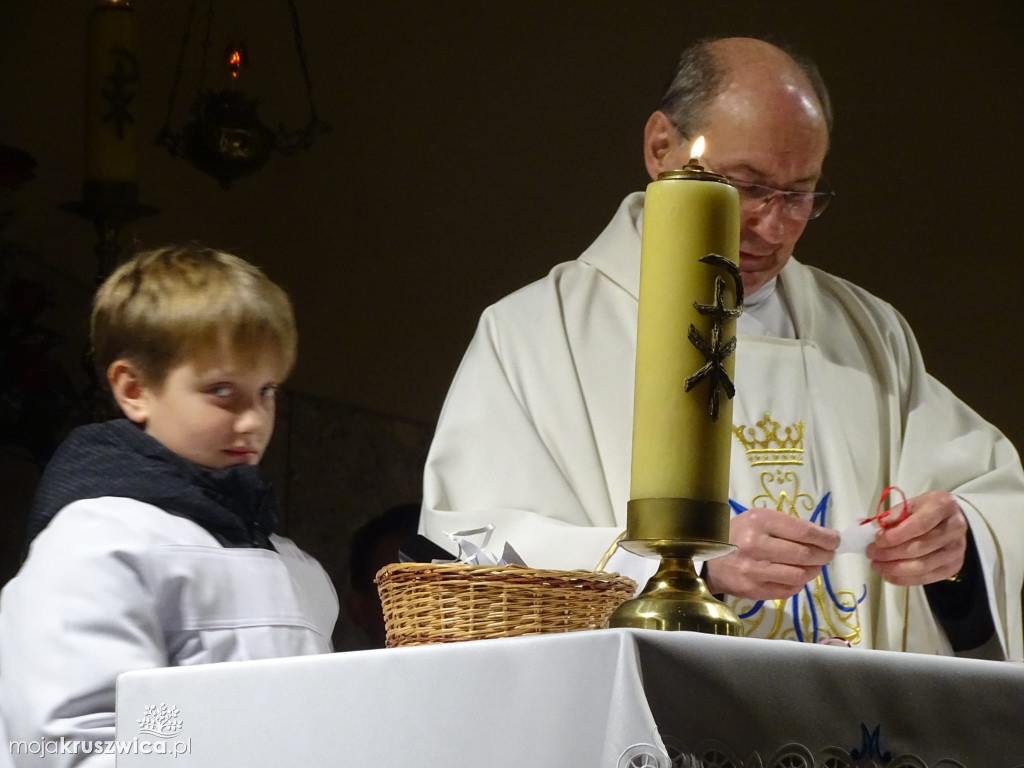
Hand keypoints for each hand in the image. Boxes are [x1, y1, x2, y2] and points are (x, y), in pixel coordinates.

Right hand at [705, 507, 839, 599]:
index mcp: (759, 521)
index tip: (835, 540)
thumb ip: (787, 526)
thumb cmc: (738, 534)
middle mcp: (756, 545)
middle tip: (828, 554)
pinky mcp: (753, 589)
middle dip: (824, 555)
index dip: (825, 537)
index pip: (803, 531)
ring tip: (814, 565)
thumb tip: (822, 537)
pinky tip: (796, 575)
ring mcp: (754, 570)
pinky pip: (789, 589)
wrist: (708, 559)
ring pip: (800, 574)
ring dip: (814, 570)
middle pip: (805, 554)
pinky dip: (798, 582)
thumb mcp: (758, 519)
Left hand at [866, 491, 966, 585]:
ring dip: (894, 568)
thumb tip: (880, 530)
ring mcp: (956, 550)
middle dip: (890, 553)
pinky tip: (889, 576)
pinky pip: (927, 578)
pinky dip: (905, 579)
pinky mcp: (953, 566)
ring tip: (876, 565)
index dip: (896, 535)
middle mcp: (955, 529)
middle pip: (920, 547)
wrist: (952, 520)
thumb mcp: (911, 504)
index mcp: (943, 506)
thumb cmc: (926, 510)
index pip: (919, 525)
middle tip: (871, 553)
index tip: (877, 540)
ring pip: (922, 565)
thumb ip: (895, 515)